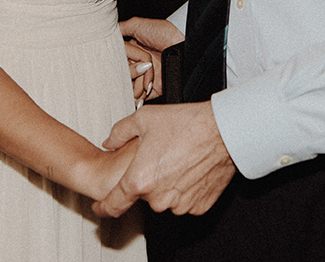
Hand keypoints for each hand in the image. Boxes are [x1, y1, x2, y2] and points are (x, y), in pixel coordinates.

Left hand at [92, 101, 234, 217]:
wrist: (224, 131)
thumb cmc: (187, 124)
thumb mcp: (144, 118)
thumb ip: (119, 132)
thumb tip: (110, 141)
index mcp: (140, 179)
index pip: (114, 204)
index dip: (103, 207)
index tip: (100, 206)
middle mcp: (158, 197)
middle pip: (144, 195)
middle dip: (147, 179)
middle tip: (159, 158)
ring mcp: (180, 204)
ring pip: (164, 198)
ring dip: (166, 185)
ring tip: (178, 159)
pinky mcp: (198, 205)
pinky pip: (184, 200)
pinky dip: (184, 189)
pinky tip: (190, 169)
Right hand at [119, 17, 182, 104]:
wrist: (186, 49)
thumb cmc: (166, 34)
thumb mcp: (140, 25)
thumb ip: (121, 28)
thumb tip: (105, 31)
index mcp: (133, 49)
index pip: (116, 59)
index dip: (118, 60)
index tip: (123, 58)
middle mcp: (137, 64)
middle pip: (120, 74)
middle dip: (129, 71)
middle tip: (143, 66)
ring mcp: (143, 77)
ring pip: (127, 86)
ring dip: (136, 83)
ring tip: (149, 76)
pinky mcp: (152, 89)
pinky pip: (138, 97)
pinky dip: (140, 95)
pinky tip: (146, 88)